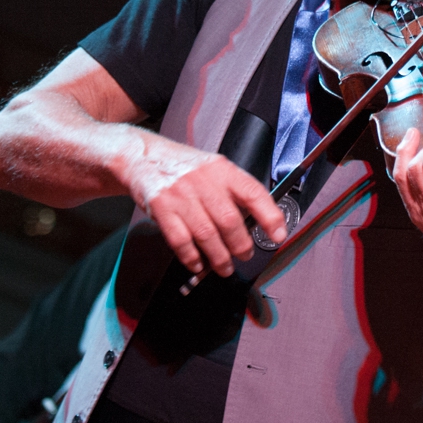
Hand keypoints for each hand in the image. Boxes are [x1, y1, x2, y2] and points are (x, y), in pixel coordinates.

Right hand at [124, 138, 286, 276]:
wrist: (143, 156)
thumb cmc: (184, 166)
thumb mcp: (214, 168)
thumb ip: (234, 191)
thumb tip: (259, 221)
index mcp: (223, 170)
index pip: (253, 193)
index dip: (270, 216)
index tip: (278, 235)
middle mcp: (204, 181)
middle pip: (230, 220)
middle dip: (241, 245)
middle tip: (244, 255)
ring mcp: (181, 194)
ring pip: (206, 234)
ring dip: (219, 257)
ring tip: (224, 266)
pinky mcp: (161, 208)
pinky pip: (180, 240)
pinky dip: (191, 257)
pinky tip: (197, 263)